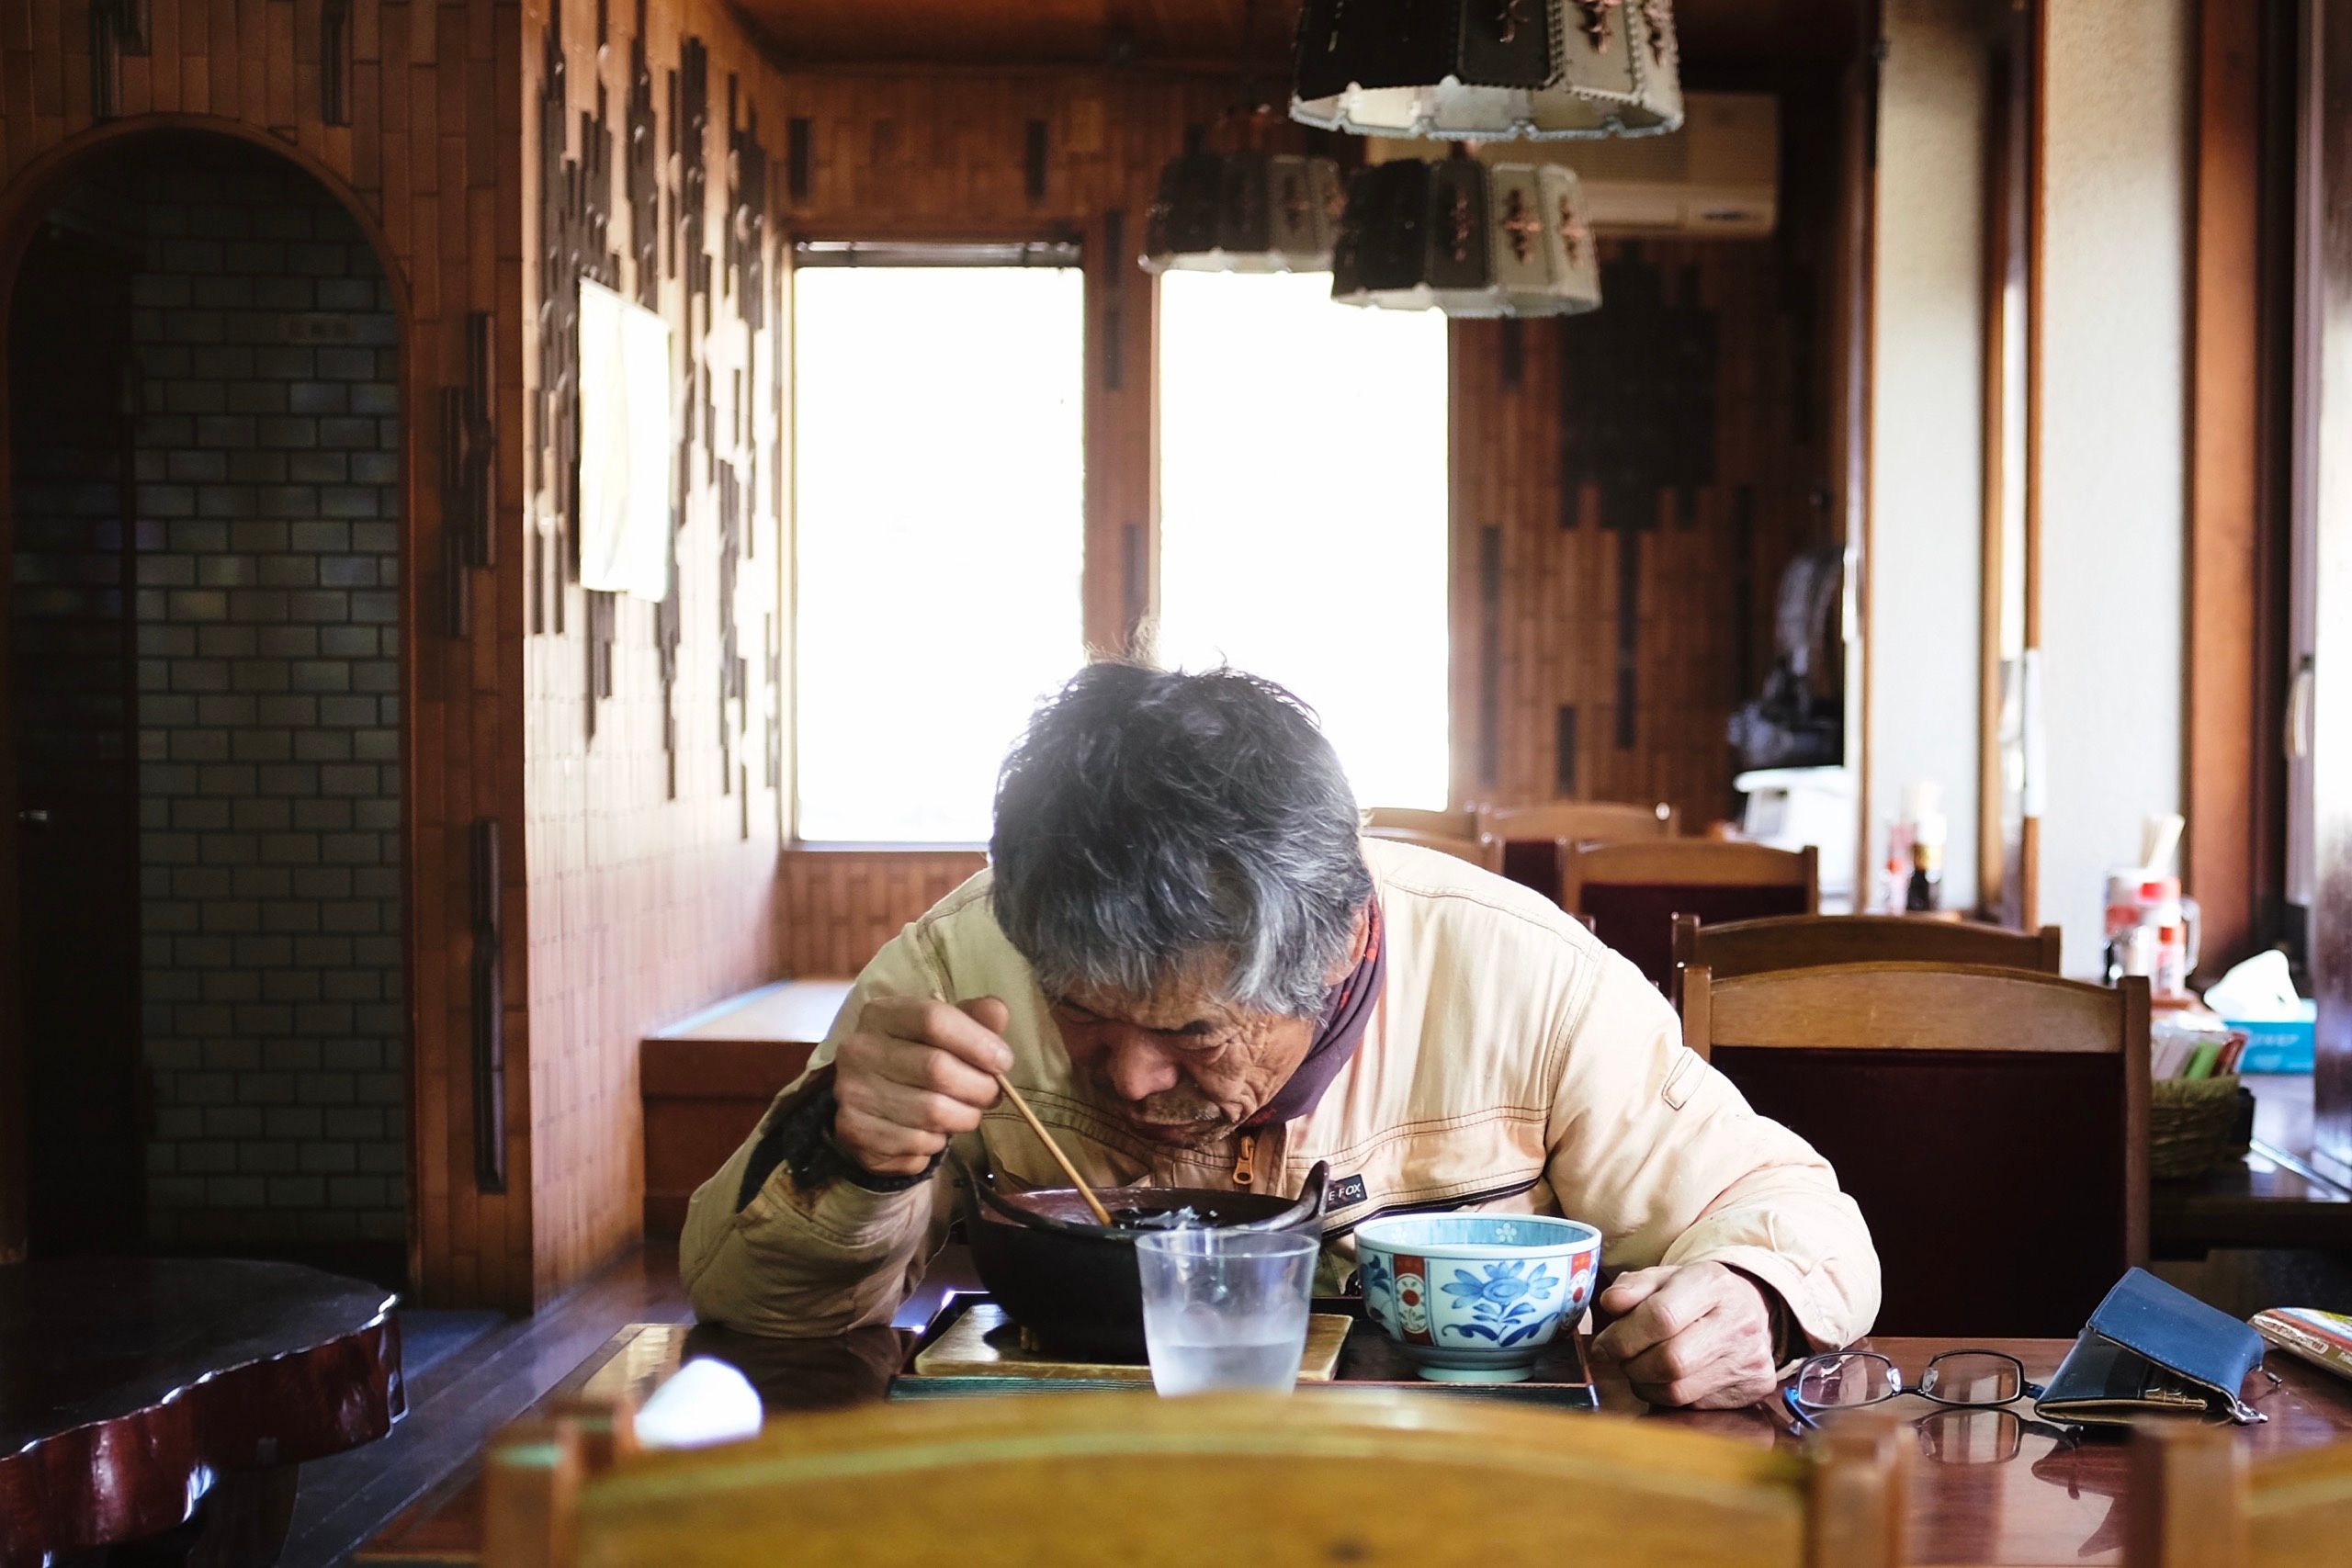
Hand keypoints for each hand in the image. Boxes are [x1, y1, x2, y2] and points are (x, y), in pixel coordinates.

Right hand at [830, 996, 1011, 1176]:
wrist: (868, 1104)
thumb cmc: (915, 1059)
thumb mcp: (942, 1032)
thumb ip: (972, 1019)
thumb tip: (998, 1012)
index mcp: (882, 1014)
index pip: (934, 1019)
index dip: (977, 1041)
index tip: (1003, 1061)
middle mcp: (860, 1049)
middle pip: (937, 1068)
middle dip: (979, 1086)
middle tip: (992, 1093)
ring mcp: (853, 1092)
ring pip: (932, 1111)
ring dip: (964, 1117)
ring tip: (967, 1112)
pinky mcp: (856, 1131)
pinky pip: (918, 1142)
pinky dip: (938, 1141)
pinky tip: (935, 1131)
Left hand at [1589, 1262, 1781, 1408]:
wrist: (1747, 1309)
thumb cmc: (1694, 1295)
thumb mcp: (1662, 1278)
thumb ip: (1631, 1286)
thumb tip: (1610, 1303)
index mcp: (1713, 1283)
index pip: (1662, 1317)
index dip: (1623, 1337)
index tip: (1603, 1345)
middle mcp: (1739, 1321)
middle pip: (1671, 1360)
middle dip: (1632, 1365)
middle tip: (1619, 1359)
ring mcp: (1750, 1357)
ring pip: (1678, 1390)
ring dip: (1645, 1384)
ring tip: (1638, 1368)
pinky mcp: (1755, 1387)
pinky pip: (1694, 1406)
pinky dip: (1666, 1397)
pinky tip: (1663, 1379)